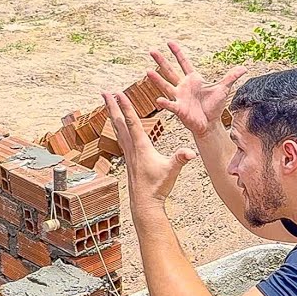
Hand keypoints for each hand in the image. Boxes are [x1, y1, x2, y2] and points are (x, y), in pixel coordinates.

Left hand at [103, 91, 195, 208]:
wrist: (145, 203)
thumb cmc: (156, 187)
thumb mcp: (171, 171)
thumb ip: (180, 159)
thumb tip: (191, 152)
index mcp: (141, 146)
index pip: (132, 122)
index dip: (125, 106)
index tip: (118, 93)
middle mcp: (131, 148)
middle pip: (119, 122)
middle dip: (112, 106)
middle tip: (104, 92)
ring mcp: (128, 153)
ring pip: (118, 129)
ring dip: (113, 114)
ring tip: (107, 103)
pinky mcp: (129, 159)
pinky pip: (121, 137)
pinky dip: (118, 127)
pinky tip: (118, 126)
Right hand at [146, 41, 245, 135]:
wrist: (210, 124)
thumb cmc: (214, 107)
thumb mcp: (223, 89)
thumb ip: (231, 77)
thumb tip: (244, 68)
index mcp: (193, 79)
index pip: (184, 62)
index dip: (177, 52)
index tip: (169, 42)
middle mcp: (183, 86)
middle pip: (170, 71)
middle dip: (161, 61)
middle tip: (151, 50)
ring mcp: (179, 97)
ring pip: (166, 85)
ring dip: (157, 79)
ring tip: (147, 71)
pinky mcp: (179, 109)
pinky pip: (171, 105)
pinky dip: (165, 103)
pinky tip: (158, 99)